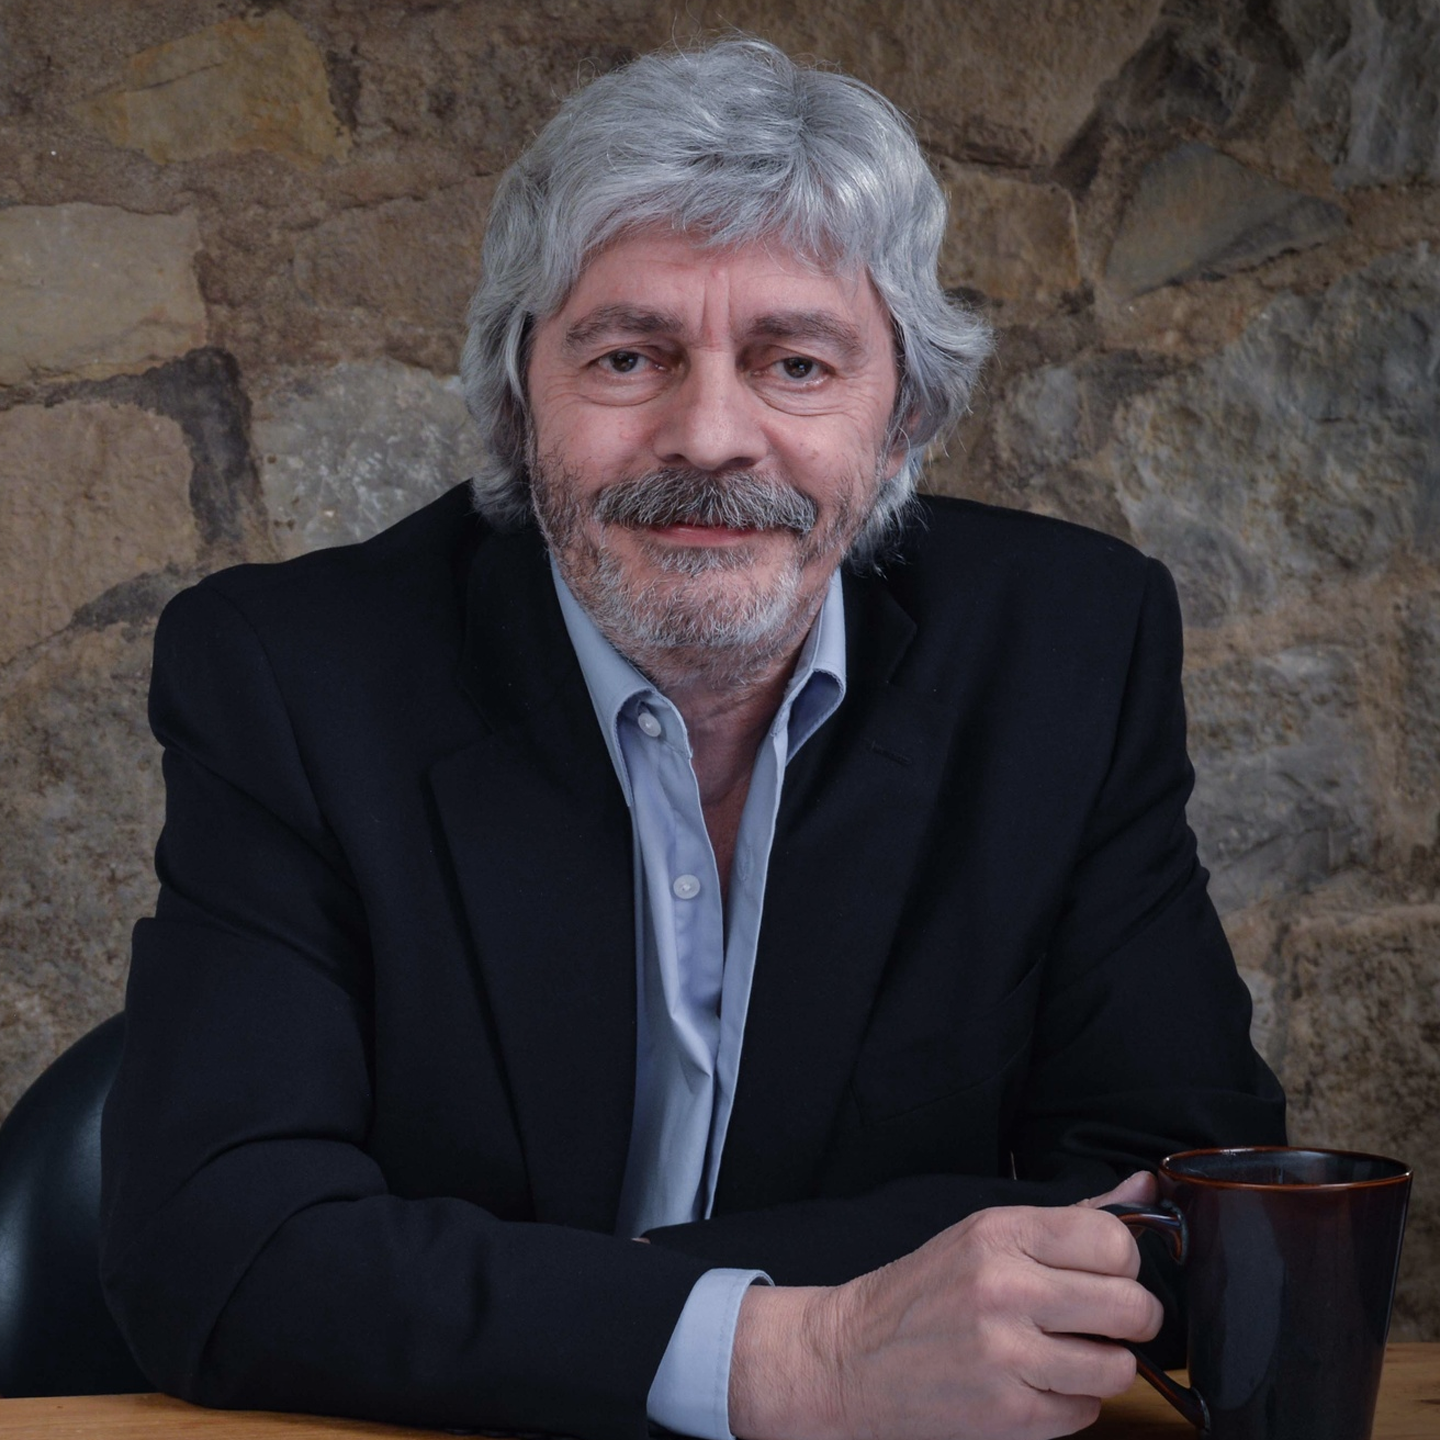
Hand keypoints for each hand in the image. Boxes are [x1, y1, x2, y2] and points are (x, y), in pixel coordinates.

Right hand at [729, 1174, 1163, 1439]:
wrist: (851, 1356)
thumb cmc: (924, 1292)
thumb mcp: (985, 1234)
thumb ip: (1071, 1214)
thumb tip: (1147, 1187)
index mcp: (1000, 1233)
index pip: (1113, 1240)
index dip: (1124, 1262)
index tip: (1108, 1274)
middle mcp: (1004, 1286)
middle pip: (1130, 1306)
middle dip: (1133, 1318)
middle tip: (1109, 1320)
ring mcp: (1006, 1352)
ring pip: (1117, 1366)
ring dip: (1105, 1366)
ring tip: (1072, 1355)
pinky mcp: (1007, 1411)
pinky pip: (1084, 1412)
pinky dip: (1072, 1403)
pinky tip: (1040, 1383)